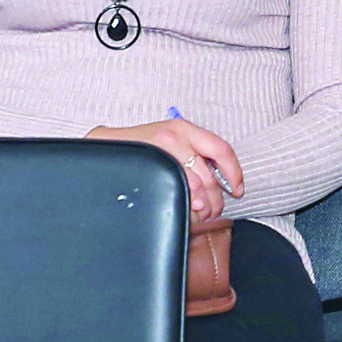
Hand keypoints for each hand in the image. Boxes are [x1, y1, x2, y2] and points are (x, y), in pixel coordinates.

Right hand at [89, 117, 245, 223]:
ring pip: (196, 185)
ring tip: (202, 213)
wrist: (104, 145)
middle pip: (210, 175)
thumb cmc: (140, 146)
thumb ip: (194, 154)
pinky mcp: (149, 165)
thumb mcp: (170, 141)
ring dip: (205, 205)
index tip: (237, 189)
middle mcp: (174, 136)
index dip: (235, 173)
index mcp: (184, 128)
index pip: (222, 149)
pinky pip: (176, 190)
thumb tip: (220, 181)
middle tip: (215, 210)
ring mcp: (161, 151)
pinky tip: (188, 208)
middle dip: (217, 198)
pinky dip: (188, 203)